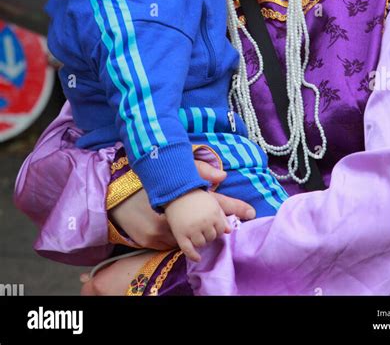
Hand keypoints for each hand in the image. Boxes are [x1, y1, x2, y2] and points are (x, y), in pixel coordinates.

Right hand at [109, 158, 255, 250]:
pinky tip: (184, 234)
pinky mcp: (153, 240)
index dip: (234, 207)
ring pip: (192, 238)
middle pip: (207, 226)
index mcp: (183, 194)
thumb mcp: (174, 167)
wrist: (116, 191)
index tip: (252, 213)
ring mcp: (164, 230)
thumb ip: (200, 169)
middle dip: (218, 226)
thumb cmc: (149, 178)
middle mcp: (175, 214)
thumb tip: (223, 174)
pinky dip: (182, 239)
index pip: (215, 202)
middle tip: (228, 226)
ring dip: (199, 234)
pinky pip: (175, 244)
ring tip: (200, 228)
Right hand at [164, 188, 230, 262]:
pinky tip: (198, 258)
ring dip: (200, 241)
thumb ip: (222, 216)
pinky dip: (194, 256)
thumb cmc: (196, 197)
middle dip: (208, 234)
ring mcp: (192, 229)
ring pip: (201, 244)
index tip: (210, 226)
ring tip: (195, 233)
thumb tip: (230, 231)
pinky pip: (188, 250)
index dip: (216, 229)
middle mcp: (204, 223)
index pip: (221, 230)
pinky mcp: (180, 234)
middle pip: (211, 238)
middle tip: (200, 227)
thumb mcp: (212, 202)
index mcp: (214, 214)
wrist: (176, 192)